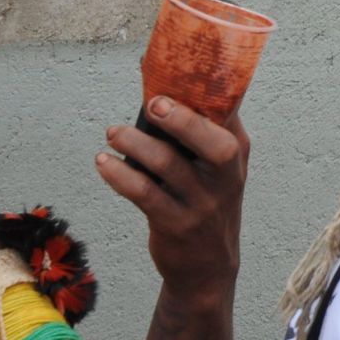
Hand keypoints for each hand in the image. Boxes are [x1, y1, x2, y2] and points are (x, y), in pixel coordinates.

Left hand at [96, 97, 247, 303]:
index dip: (207, 89)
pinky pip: (143, 193)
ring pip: (167, 165)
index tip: (176, 71)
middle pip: (213, 143)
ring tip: (112, 133)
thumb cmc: (205, 202)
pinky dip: (119, 175)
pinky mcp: (175, 225)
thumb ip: (200, 130)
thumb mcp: (218, 168)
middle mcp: (226, 177)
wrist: (206, 268)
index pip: (228, 113)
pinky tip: (103, 163)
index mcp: (237, 152)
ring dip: (134, 144)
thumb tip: (157, 82)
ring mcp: (203, 203)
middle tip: (152, 104)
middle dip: (181, 120)